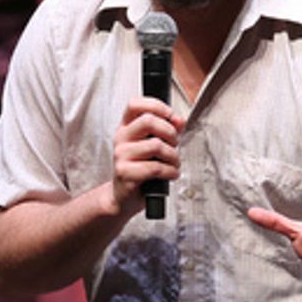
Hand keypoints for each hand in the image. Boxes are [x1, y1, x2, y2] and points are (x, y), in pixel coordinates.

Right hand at [110, 97, 185, 213]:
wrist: (124, 196)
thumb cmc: (140, 169)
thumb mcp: (153, 145)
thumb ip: (168, 129)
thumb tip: (180, 119)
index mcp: (126, 127)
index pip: (135, 104)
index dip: (155, 105)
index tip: (170, 115)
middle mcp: (121, 138)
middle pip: (148, 121)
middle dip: (170, 132)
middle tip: (175, 144)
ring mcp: (121, 155)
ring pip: (156, 145)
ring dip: (173, 156)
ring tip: (174, 163)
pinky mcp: (125, 173)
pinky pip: (156, 167)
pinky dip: (170, 171)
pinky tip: (171, 174)